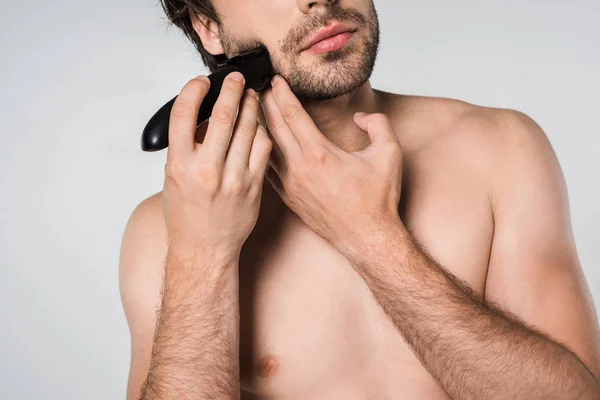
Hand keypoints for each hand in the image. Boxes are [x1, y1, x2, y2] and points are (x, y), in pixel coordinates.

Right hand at [163, 72, 272, 257]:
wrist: (205, 250)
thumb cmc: (186, 216)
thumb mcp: (173, 178)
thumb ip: (186, 148)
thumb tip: (203, 117)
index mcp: (179, 165)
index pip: (183, 114)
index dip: (194, 90)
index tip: (202, 82)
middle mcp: (206, 170)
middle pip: (222, 115)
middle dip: (232, 90)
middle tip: (237, 80)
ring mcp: (232, 178)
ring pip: (248, 129)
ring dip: (251, 106)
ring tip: (252, 96)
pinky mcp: (253, 186)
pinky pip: (263, 149)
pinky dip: (263, 132)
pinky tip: (261, 124)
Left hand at [259, 75, 403, 250]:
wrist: (367, 239)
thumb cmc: (377, 201)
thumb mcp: (389, 155)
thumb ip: (378, 125)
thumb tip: (360, 117)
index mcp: (319, 154)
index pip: (292, 115)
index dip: (281, 93)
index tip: (275, 78)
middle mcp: (298, 168)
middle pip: (273, 126)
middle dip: (264, 102)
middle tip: (258, 85)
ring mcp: (290, 184)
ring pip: (266, 147)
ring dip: (260, 126)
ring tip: (255, 109)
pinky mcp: (288, 197)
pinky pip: (268, 168)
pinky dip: (263, 151)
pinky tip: (262, 142)